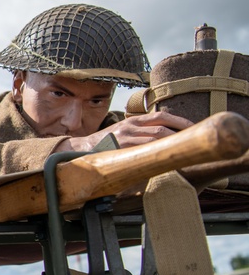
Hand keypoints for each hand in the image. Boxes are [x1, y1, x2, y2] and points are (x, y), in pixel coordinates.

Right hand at [58, 111, 192, 151]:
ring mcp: (125, 137)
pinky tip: (167, 158)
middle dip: (181, 133)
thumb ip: (141, 131)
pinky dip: (157, 153)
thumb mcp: (124, 131)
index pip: (162, 116)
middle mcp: (130, 125)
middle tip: (194, 141)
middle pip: (162, 126)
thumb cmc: (106, 143)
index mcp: (133, 120)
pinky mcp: (120, 148)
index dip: (180, 121)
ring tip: (185, 151)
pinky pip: (144, 150)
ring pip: (155, 138)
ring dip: (172, 144)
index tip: (194, 128)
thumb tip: (164, 138)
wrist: (81, 148)